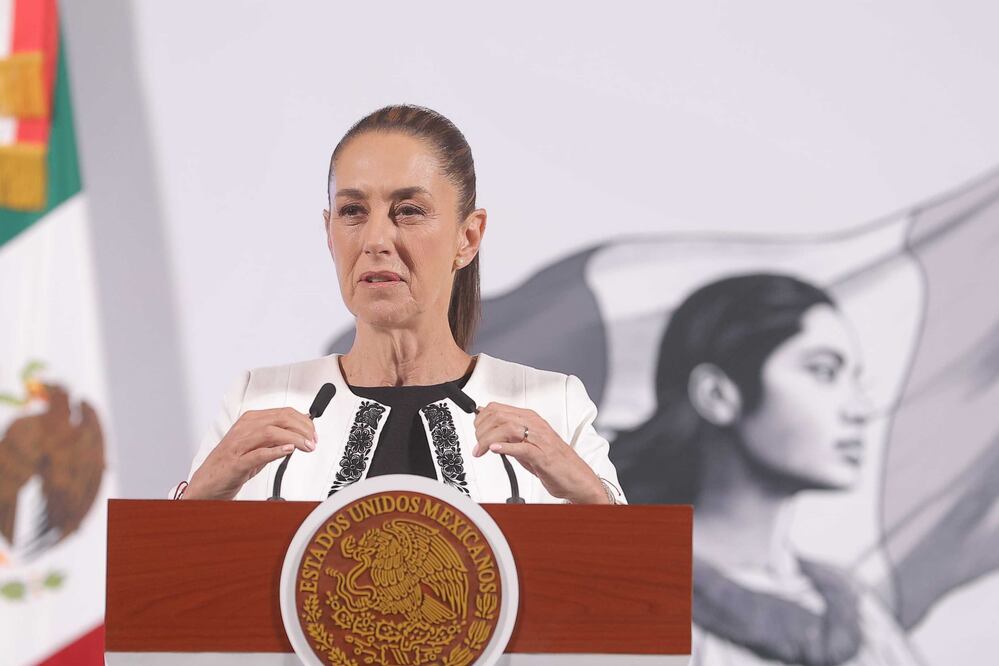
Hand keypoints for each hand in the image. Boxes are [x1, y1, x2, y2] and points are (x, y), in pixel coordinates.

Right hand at [184, 407, 316, 499]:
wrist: (207, 482)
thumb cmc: (232, 463)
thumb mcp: (258, 446)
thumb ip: (276, 438)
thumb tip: (301, 432)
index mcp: (250, 421)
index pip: (283, 412)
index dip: (303, 421)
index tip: (313, 433)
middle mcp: (245, 428)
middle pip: (280, 419)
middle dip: (302, 429)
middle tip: (313, 441)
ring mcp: (239, 445)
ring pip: (271, 432)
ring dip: (294, 439)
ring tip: (306, 446)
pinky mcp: (236, 463)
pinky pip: (257, 453)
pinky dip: (275, 451)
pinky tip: (288, 451)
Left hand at [472, 402, 608, 503]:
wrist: (577, 478)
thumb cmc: (554, 462)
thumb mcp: (526, 444)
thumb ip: (509, 436)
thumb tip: (487, 430)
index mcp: (530, 419)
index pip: (497, 408)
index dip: (480, 419)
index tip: (474, 432)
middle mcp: (535, 425)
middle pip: (498, 416)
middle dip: (480, 430)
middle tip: (476, 445)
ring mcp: (540, 439)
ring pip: (507, 428)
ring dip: (488, 439)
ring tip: (481, 450)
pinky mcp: (544, 456)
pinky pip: (522, 447)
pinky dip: (505, 448)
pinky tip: (494, 450)